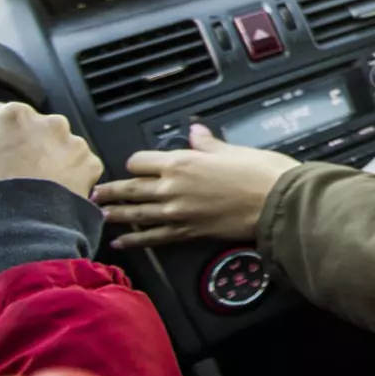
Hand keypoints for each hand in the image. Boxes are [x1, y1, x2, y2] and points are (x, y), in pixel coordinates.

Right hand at [0, 101, 102, 197]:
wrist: (14, 232)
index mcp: (11, 115)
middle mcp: (47, 122)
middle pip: (27, 130)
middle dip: (17, 146)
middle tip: (4, 172)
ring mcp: (72, 143)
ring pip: (55, 146)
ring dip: (44, 160)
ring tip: (28, 187)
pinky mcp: (89, 165)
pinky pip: (76, 167)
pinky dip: (66, 177)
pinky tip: (48, 194)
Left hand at [93, 125, 297, 247]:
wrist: (278, 202)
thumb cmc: (262, 174)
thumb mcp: (234, 150)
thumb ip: (208, 144)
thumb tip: (196, 132)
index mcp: (183, 162)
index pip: (141, 161)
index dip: (135, 162)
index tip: (135, 165)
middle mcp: (173, 188)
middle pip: (130, 188)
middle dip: (111, 191)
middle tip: (97, 192)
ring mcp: (177, 212)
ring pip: (135, 214)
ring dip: (116, 214)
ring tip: (102, 214)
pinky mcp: (187, 232)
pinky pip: (152, 237)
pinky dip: (134, 240)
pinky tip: (122, 243)